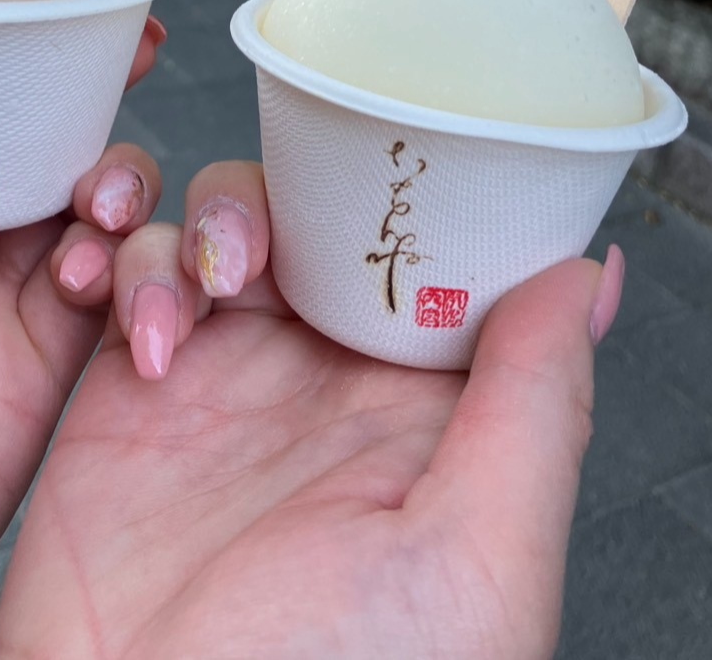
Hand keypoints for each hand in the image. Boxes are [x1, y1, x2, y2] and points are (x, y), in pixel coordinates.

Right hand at [0, 160, 623, 659]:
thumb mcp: (472, 560)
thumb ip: (532, 412)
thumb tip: (587, 279)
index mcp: (421, 411)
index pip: (435, 261)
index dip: (419, 196)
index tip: (396, 152)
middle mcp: (326, 383)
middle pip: (321, 221)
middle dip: (292, 198)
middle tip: (261, 251)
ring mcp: (226, 381)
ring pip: (224, 228)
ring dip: (205, 226)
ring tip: (197, 295)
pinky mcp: (129, 391)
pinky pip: (131, 279)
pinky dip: (124, 265)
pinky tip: (131, 323)